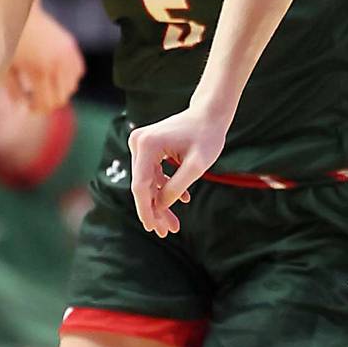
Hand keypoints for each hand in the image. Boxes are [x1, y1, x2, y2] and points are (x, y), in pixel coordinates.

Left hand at [6, 4, 84, 111]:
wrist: (18, 11)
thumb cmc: (7, 40)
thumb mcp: (6, 66)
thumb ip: (14, 90)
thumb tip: (21, 108)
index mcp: (39, 71)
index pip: (46, 102)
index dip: (37, 109)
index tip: (28, 107)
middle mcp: (57, 64)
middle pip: (61, 99)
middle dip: (48, 103)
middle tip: (36, 100)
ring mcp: (67, 55)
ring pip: (71, 87)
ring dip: (59, 90)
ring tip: (44, 86)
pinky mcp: (71, 47)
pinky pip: (77, 73)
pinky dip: (68, 77)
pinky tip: (55, 74)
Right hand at [129, 107, 227, 235]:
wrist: (209, 114)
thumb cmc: (207, 136)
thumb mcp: (197, 166)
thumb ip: (177, 186)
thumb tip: (160, 206)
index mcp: (147, 145)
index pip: (140, 185)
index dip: (146, 210)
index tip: (153, 228)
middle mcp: (138, 142)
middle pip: (142, 186)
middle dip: (155, 211)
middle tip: (166, 232)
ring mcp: (141, 144)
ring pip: (147, 183)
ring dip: (160, 203)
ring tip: (174, 224)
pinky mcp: (147, 148)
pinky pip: (152, 174)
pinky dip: (164, 189)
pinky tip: (182, 200)